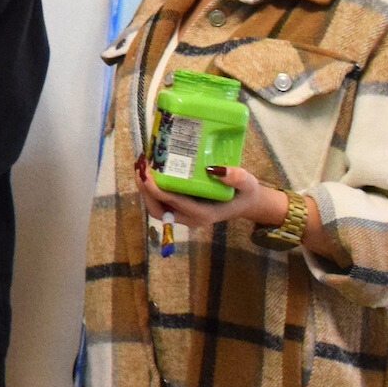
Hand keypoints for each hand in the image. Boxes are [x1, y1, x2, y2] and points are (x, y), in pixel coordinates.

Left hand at [136, 158, 285, 230]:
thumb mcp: (247, 183)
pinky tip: (150, 171)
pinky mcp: (181, 210)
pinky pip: (161, 203)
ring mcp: (184, 216)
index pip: (173, 203)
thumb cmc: (245, 193)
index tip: (146, 173)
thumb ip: (237, 178)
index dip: (156, 189)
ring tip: (141, 167)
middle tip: (140, 168)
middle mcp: (190, 218)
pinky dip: (152, 189)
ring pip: (156, 208)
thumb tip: (215, 169)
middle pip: (158, 209)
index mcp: (203, 213)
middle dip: (145, 191)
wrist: (246, 203)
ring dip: (145, 190)